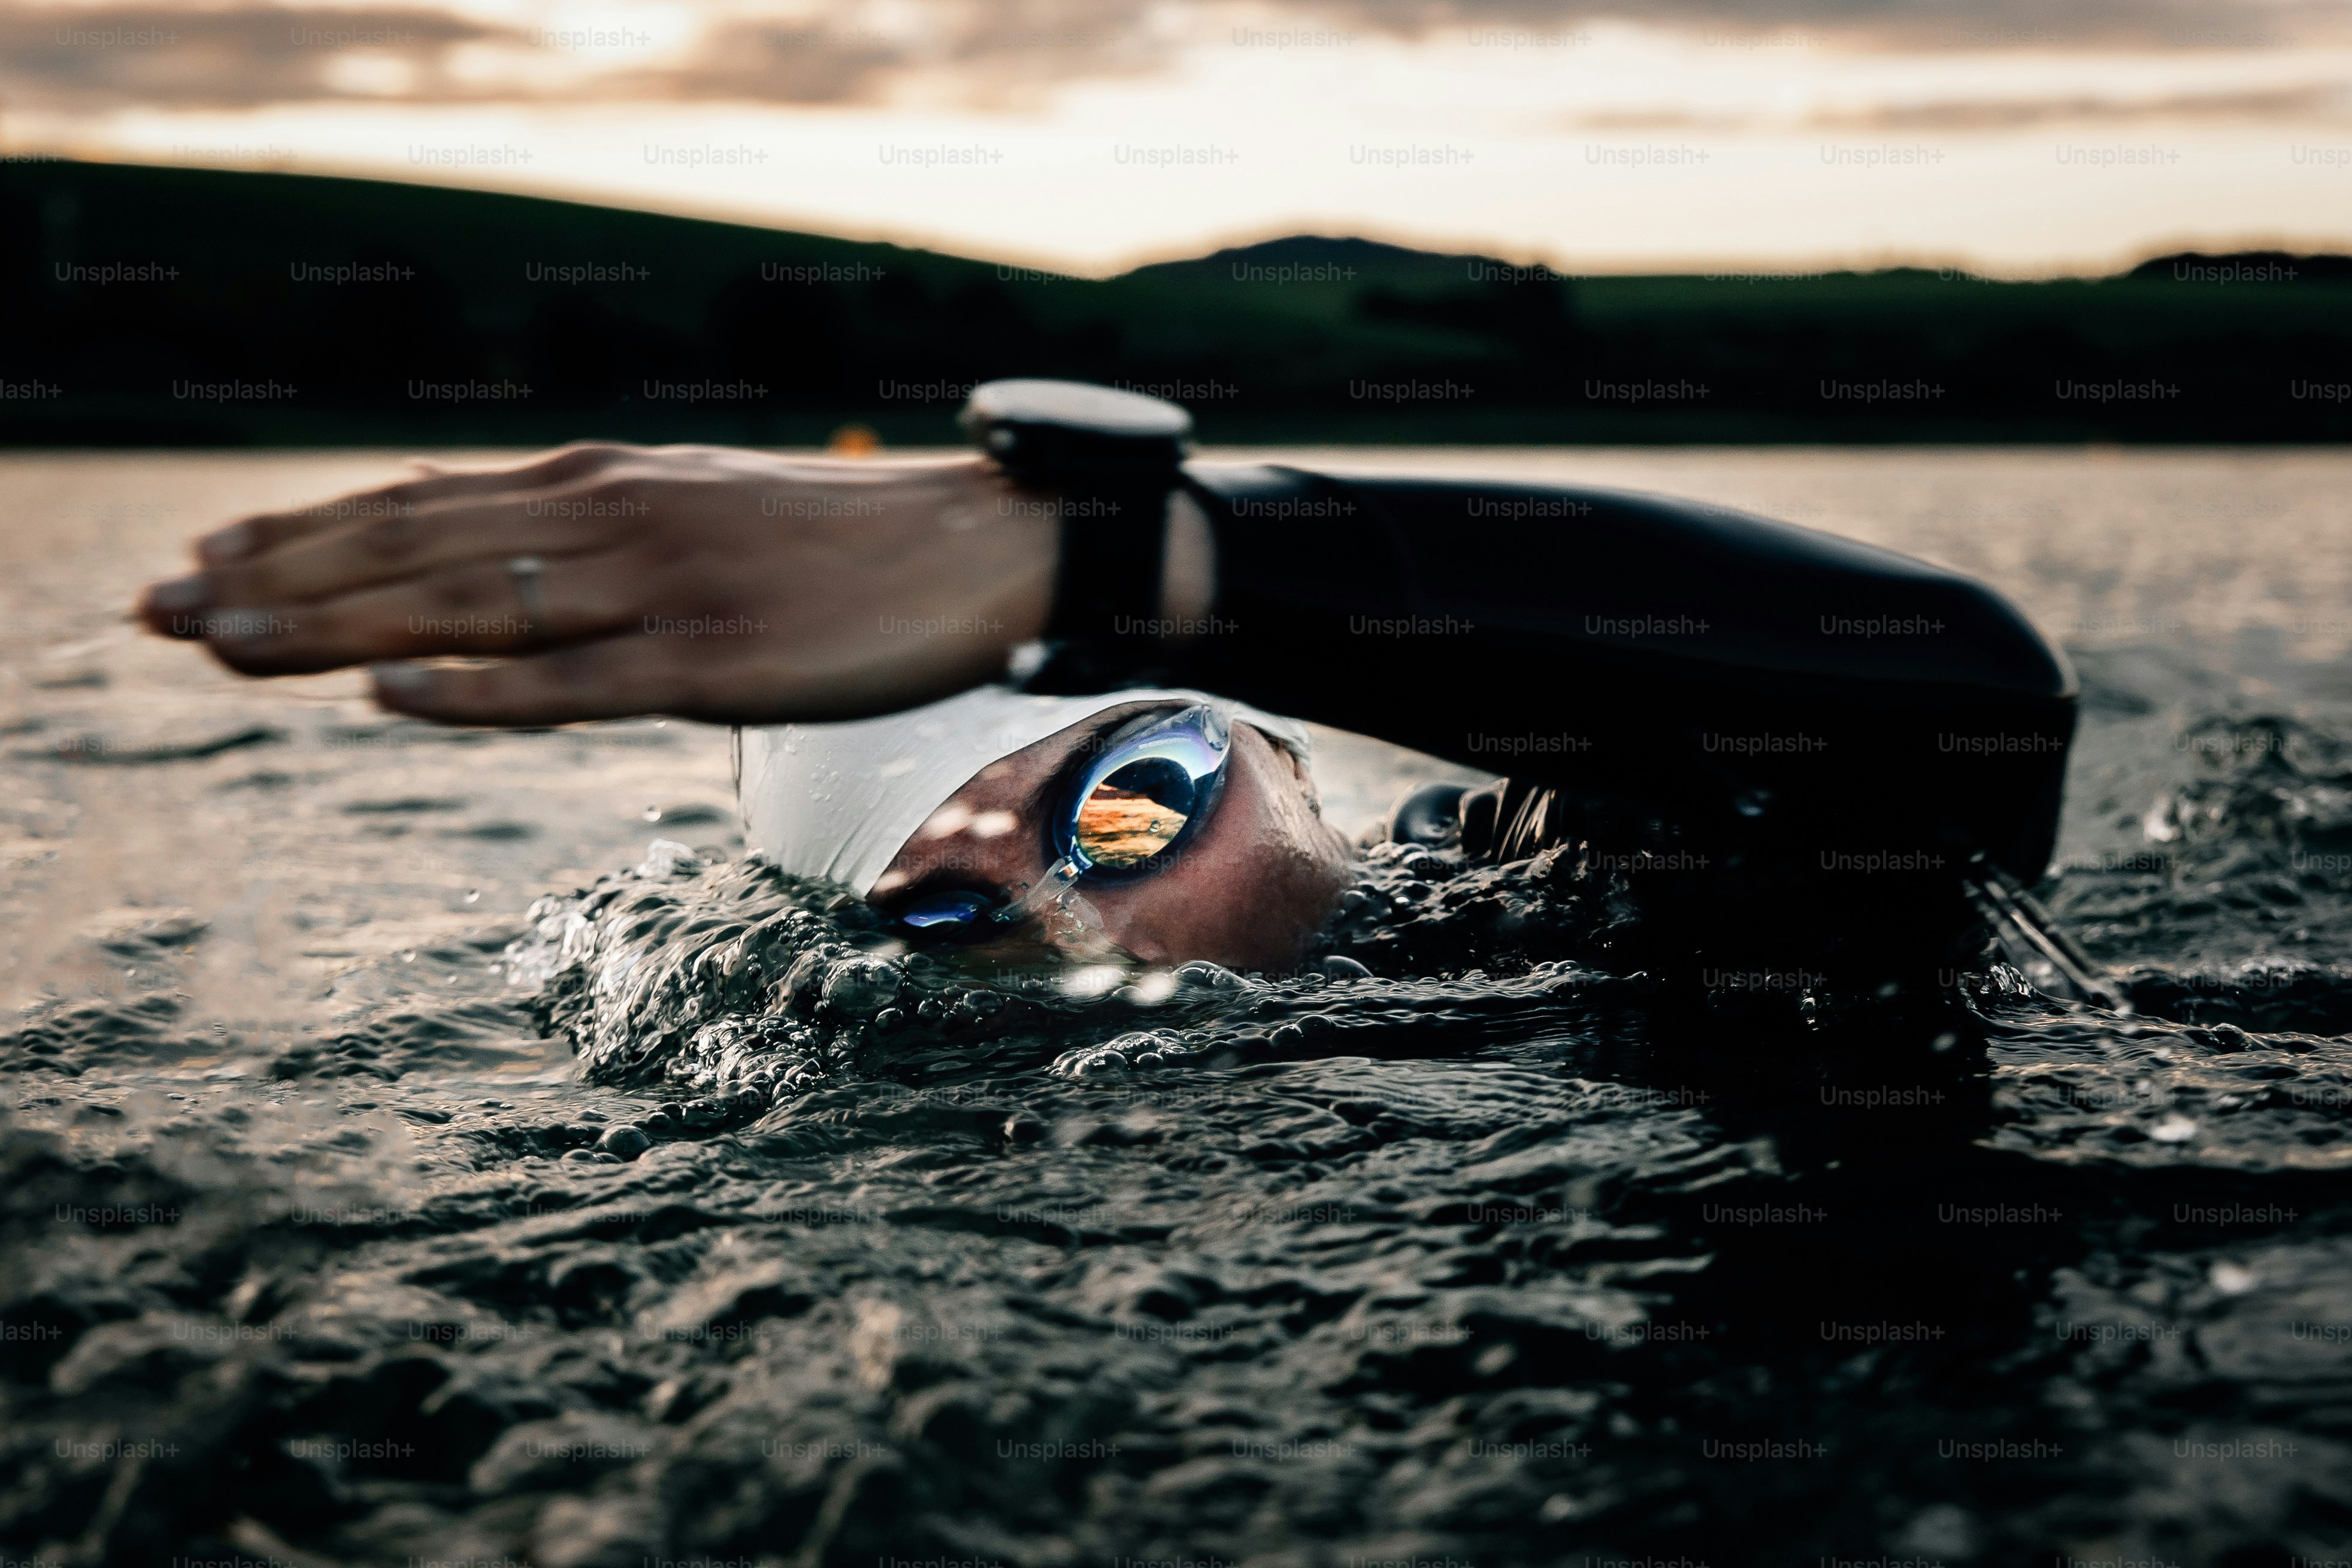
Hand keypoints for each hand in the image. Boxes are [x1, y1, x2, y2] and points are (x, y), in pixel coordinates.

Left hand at [135, 444, 1057, 725]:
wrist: (980, 546)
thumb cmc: (845, 544)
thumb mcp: (703, 511)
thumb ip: (604, 530)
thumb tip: (509, 556)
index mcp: (608, 484)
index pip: (423, 505)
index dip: (304, 532)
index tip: (203, 558)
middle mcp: (612, 521)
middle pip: (413, 553)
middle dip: (276, 583)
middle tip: (157, 611)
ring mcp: (659, 591)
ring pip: (465, 610)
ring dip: (332, 630)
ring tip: (220, 646)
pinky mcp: (713, 664)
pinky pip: (571, 683)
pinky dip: (472, 689)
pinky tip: (388, 697)